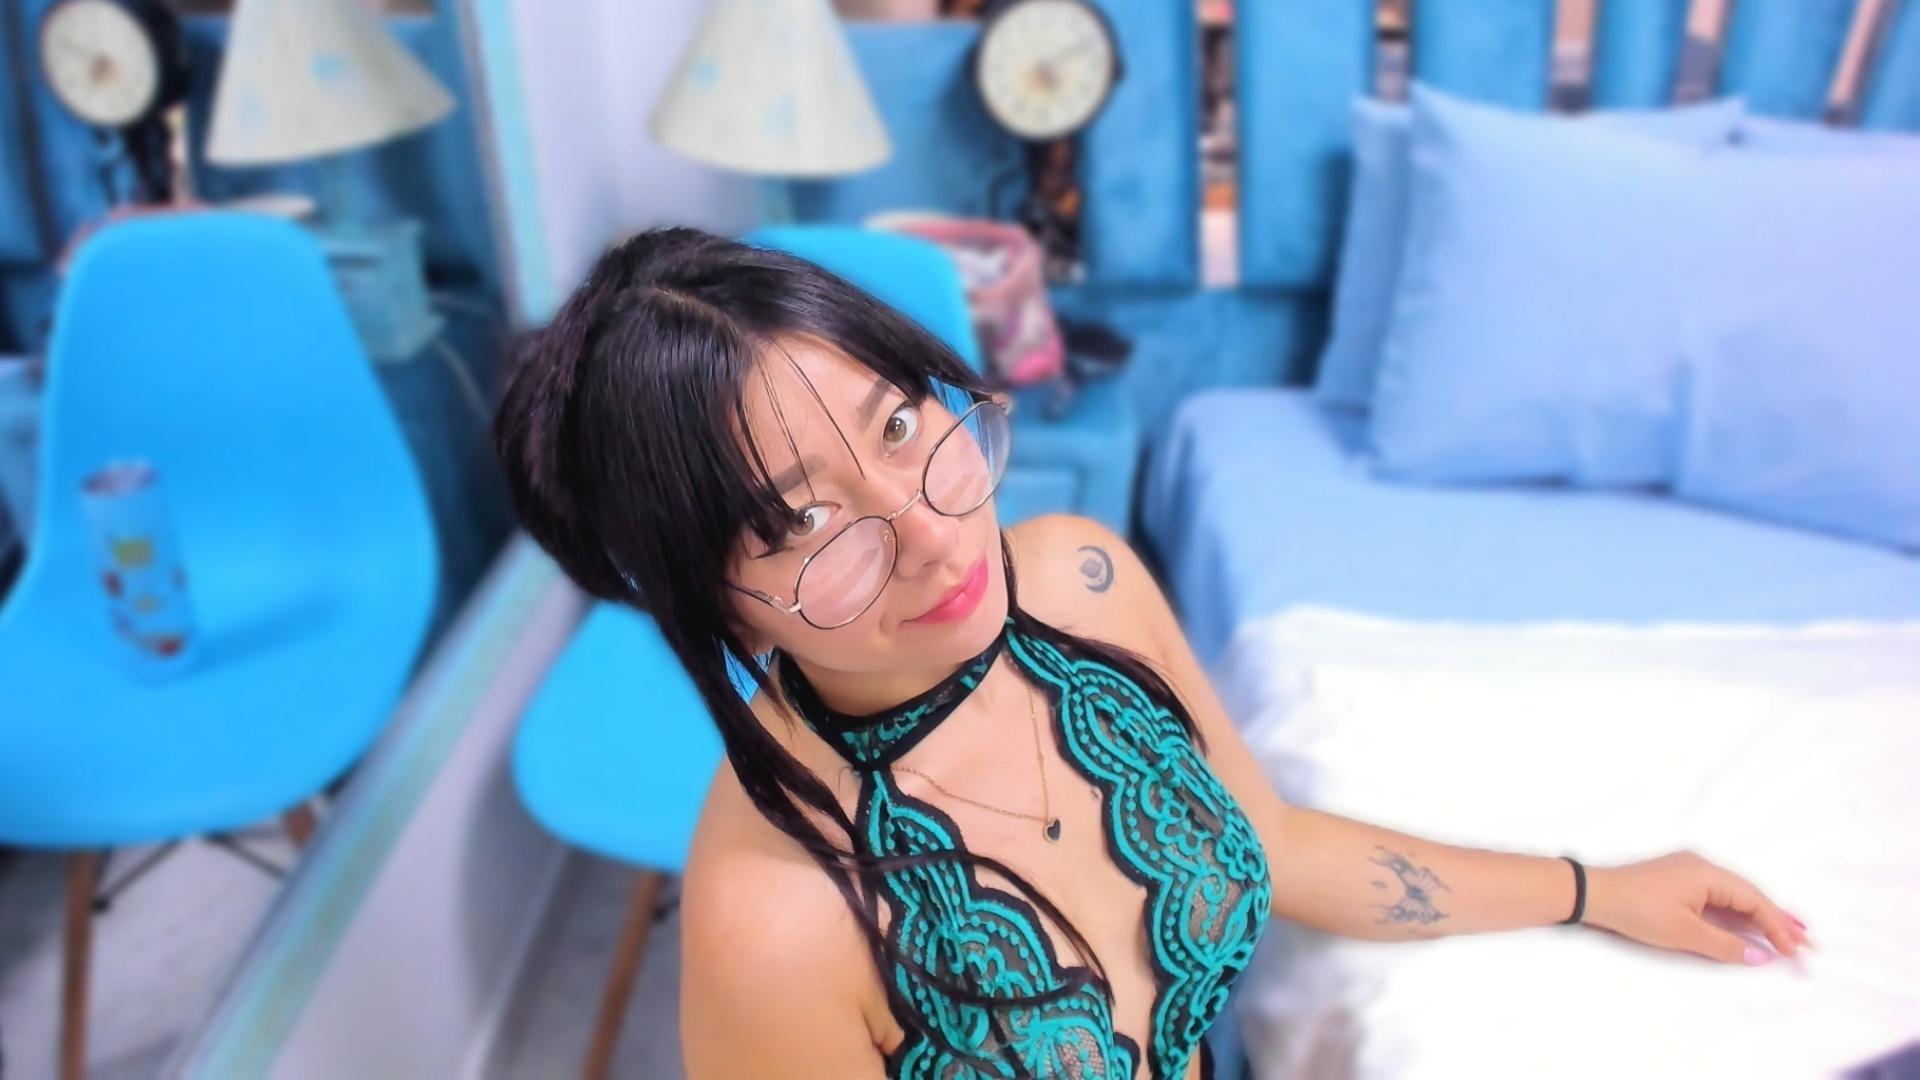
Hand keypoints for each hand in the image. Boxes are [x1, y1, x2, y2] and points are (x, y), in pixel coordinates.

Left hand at [1582, 851, 1809, 964]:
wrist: (1593, 894)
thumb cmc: (1637, 911)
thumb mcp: (1684, 933)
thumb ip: (1726, 945)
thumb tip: (1762, 956)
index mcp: (1708, 873)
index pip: (1754, 900)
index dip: (1777, 926)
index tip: (1796, 950)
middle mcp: (1703, 866)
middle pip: (1749, 894)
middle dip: (1778, 918)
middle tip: (1808, 941)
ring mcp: (1690, 871)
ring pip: (1735, 894)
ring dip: (1760, 914)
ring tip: (1790, 934)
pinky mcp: (1679, 880)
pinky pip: (1718, 895)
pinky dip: (1737, 911)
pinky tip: (1750, 923)